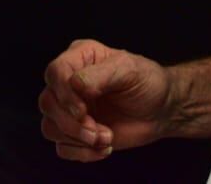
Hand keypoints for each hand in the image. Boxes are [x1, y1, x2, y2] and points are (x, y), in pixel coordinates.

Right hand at [38, 39, 170, 161]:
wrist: (161, 109)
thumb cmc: (147, 82)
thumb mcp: (129, 70)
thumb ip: (101, 75)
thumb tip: (74, 85)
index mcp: (80, 57)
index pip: (55, 73)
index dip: (64, 95)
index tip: (83, 111)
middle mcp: (69, 82)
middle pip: (48, 103)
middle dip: (72, 123)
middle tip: (97, 131)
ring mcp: (70, 108)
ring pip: (50, 127)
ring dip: (78, 139)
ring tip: (106, 138)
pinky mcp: (75, 132)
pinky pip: (62, 147)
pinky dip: (82, 152)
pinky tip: (104, 147)